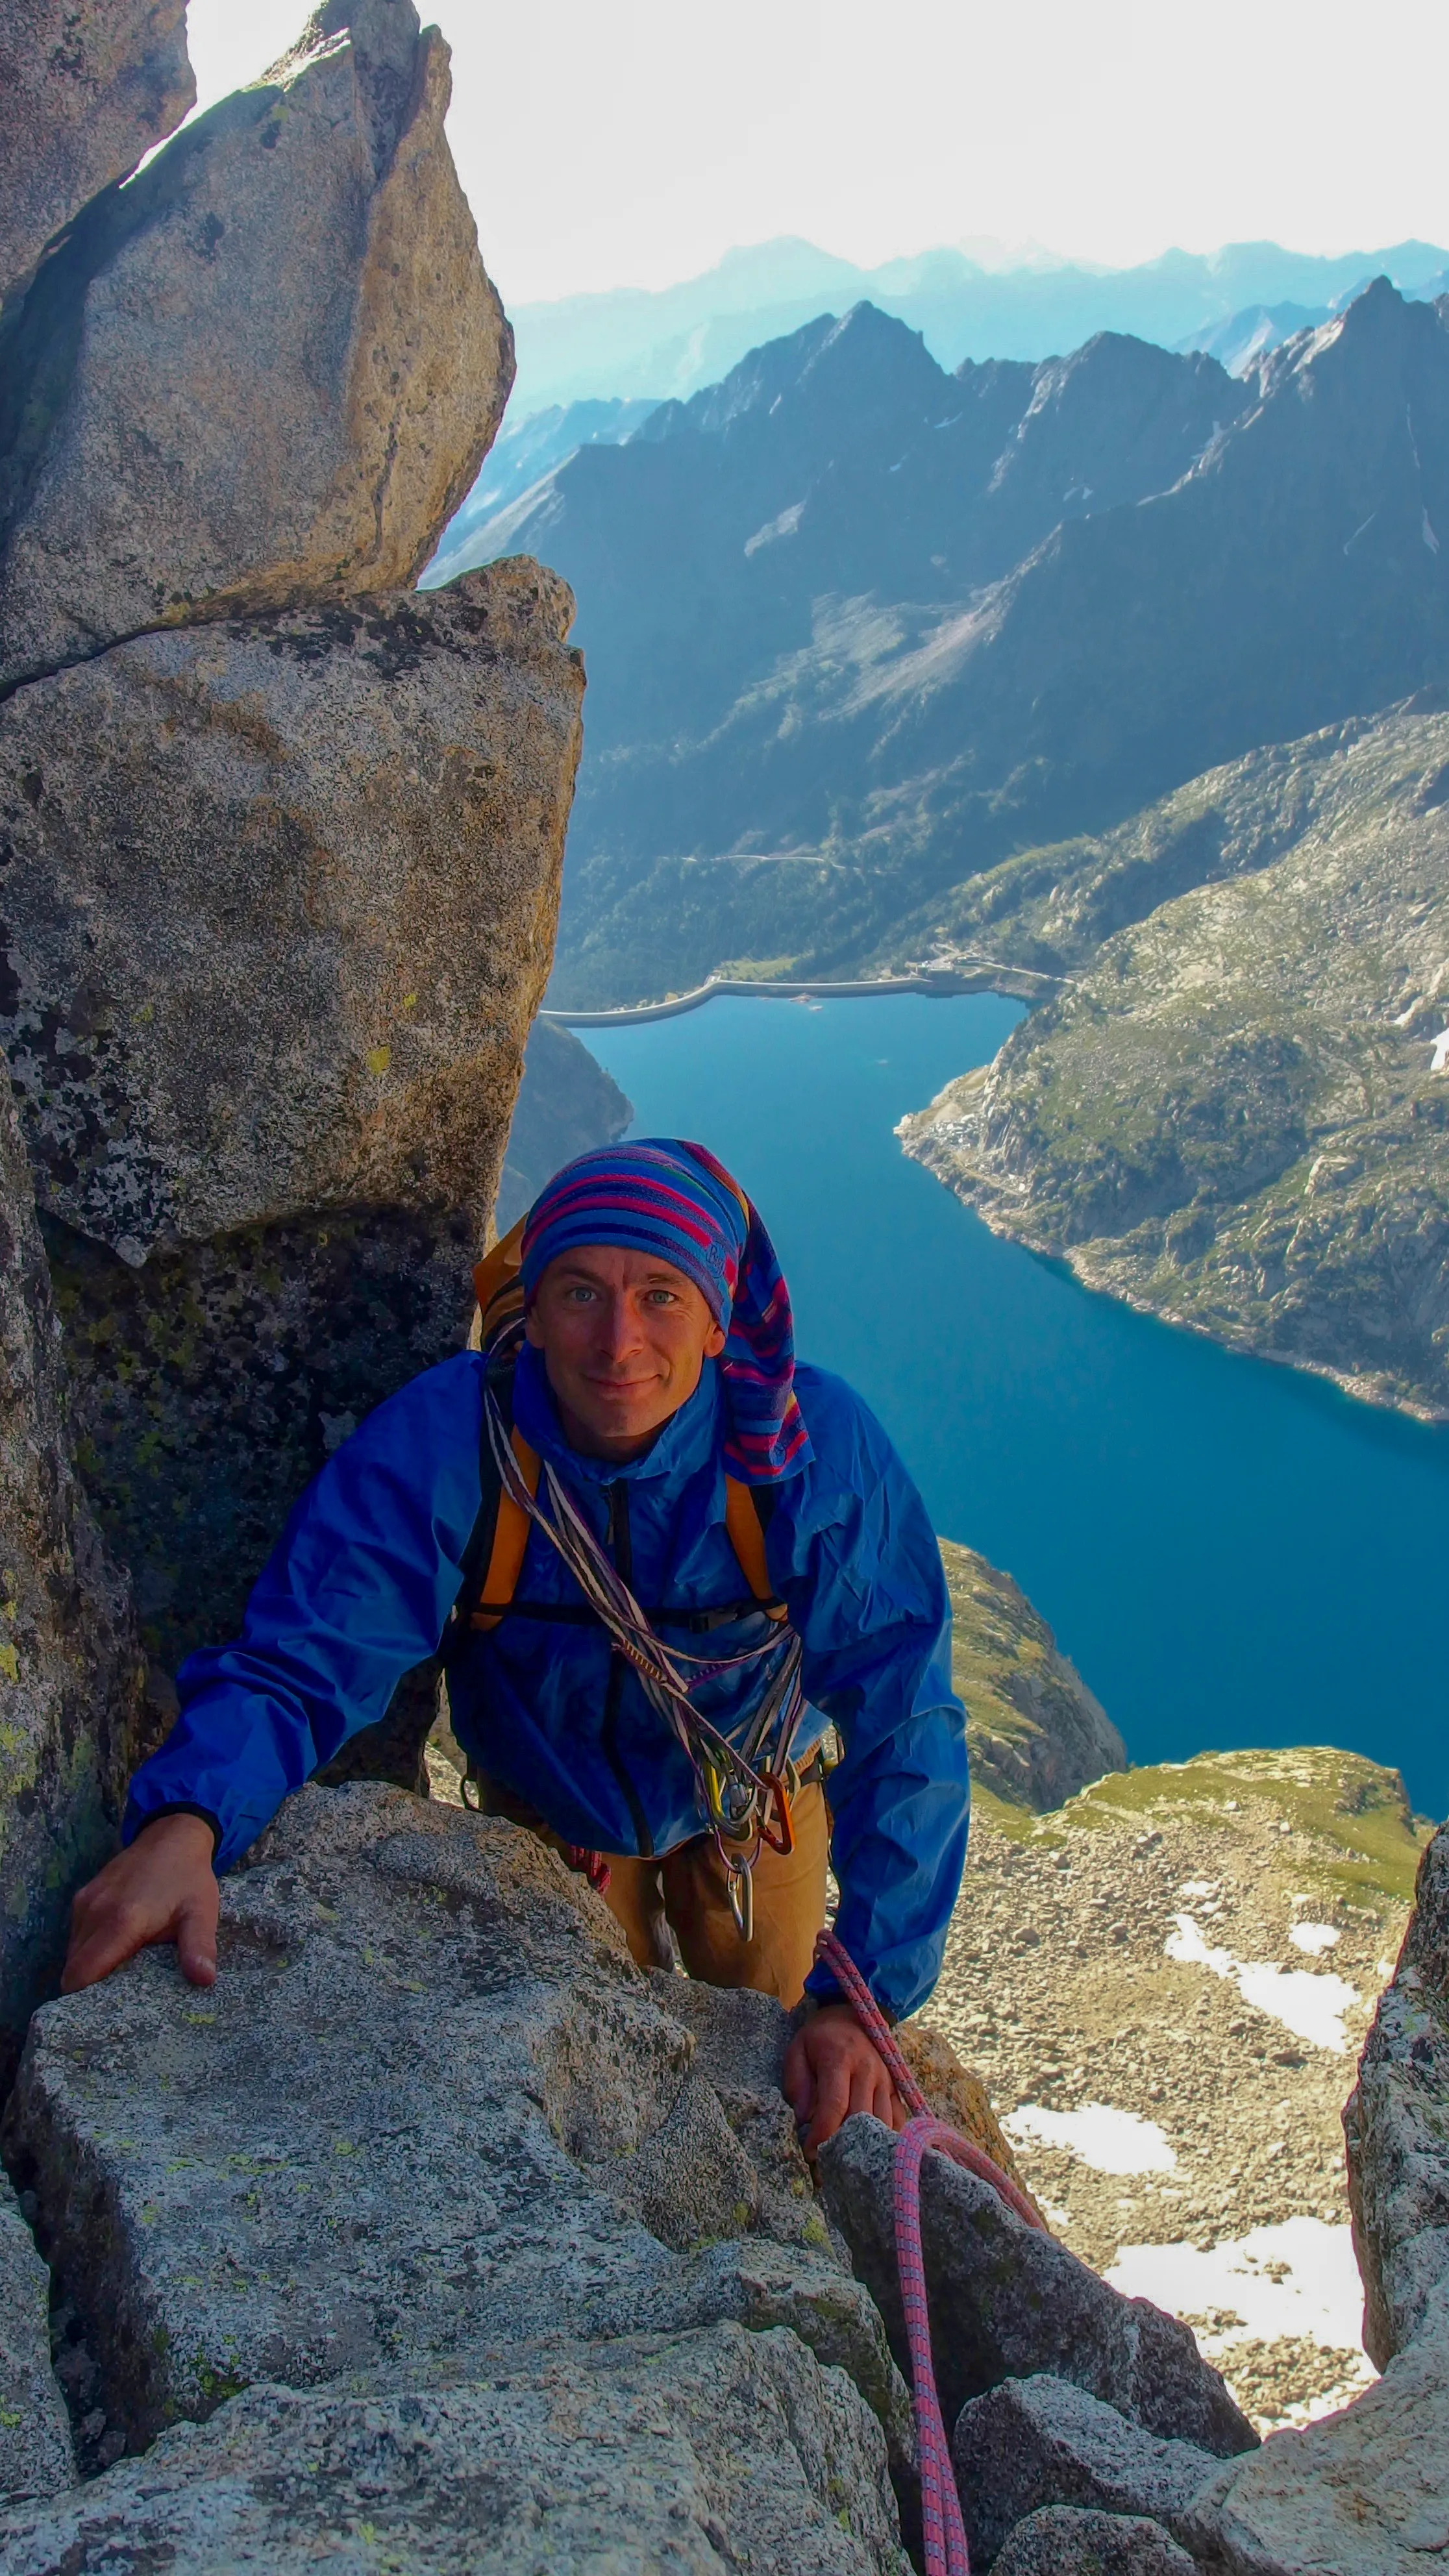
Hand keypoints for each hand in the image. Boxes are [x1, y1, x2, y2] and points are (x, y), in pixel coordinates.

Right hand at [62, 1813, 219, 1993]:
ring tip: (118, 1976)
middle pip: (73, 1968)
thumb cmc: (189, 1878)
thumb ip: (199, 1946)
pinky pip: (76, 1934)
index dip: (84, 1999)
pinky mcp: (83, 1896)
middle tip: (115, 2001)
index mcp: (122, 1921)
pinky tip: (115, 1950)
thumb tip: (204, 1980)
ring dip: (88, 1966)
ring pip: (72, 1952)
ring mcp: (85, 1902)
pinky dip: (88, 1948)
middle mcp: (95, 1912)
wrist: (172, 1835)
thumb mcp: (202, 1912)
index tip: (102, 2013)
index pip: (81, 1974)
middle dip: (87, 1988)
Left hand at [783, 2000, 909, 2157]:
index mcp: (840, 2059)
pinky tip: (871, 2147)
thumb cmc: (820, 2037)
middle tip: (827, 2161)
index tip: (810, 2152)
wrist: (851, 2013)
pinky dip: (886, 2136)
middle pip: (861, 2118)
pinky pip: (898, 2118)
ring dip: (865, 2144)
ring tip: (847, 2159)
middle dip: (843, 2144)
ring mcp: (885, 2078)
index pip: (835, 2104)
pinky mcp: (896, 2086)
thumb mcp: (798, 2049)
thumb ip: (796, 2082)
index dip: (823, 2134)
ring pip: (882, 2122)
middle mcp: (867, 2070)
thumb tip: (803, 2117)